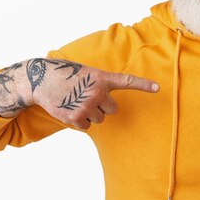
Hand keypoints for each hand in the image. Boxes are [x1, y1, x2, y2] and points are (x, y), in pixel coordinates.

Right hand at [0, 58, 158, 129]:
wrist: (41, 80)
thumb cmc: (66, 74)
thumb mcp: (86, 72)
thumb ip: (100, 83)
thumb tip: (107, 104)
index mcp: (101, 78)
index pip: (127, 81)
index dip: (144, 85)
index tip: (158, 87)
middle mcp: (97, 92)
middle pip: (113, 109)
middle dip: (104, 106)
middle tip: (89, 98)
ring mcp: (86, 106)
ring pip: (100, 118)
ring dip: (91, 113)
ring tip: (76, 101)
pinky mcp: (75, 118)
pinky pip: (87, 126)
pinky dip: (80, 121)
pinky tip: (69, 109)